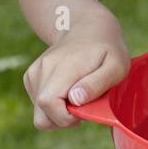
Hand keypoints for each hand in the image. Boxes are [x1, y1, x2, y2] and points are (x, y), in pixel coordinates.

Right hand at [22, 9, 129, 129]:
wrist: (87, 27)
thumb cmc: (107, 49)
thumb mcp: (116, 66)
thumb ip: (97, 83)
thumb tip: (74, 100)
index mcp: (62, 68)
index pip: (48, 104)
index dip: (66, 118)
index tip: (84, 110)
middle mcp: (42, 71)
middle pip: (41, 117)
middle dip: (63, 121)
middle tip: (84, 106)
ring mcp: (34, 74)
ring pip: (40, 114)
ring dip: (60, 114)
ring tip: (78, 95)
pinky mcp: (31, 78)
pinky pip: (39, 107)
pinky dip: (54, 106)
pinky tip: (69, 91)